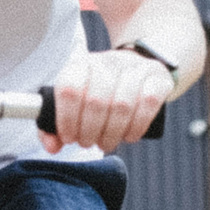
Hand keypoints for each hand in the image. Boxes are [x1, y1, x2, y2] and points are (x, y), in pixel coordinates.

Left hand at [43, 48, 169, 151]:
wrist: (139, 67)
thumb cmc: (100, 91)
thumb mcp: (75, 101)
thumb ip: (56, 125)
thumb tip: (52, 147)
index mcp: (81, 65)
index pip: (69, 89)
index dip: (67, 119)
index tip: (69, 137)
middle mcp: (107, 62)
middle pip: (96, 102)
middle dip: (89, 132)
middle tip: (88, 143)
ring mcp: (135, 68)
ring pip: (122, 105)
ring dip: (112, 133)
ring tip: (106, 143)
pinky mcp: (158, 78)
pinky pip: (148, 104)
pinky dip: (136, 127)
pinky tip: (129, 136)